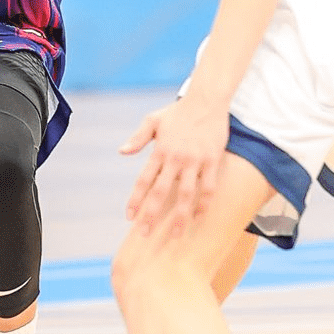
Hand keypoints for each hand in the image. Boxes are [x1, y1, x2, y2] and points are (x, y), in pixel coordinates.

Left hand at [119, 94, 229, 241]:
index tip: (129, 217)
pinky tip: (199, 217)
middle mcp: (175, 158)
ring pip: (186, 195)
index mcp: (159, 150)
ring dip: (180, 216)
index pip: (143, 180)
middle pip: (161, 192)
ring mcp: (195, 160)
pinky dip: (204, 204)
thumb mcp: (154, 121)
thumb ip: (138, 138)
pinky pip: (208, 187)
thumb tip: (122, 152)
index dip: (135, 200)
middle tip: (144, 234)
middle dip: (151, 214)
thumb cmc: (178, 111)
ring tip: (175, 234)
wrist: (206, 99)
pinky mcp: (212, 160)